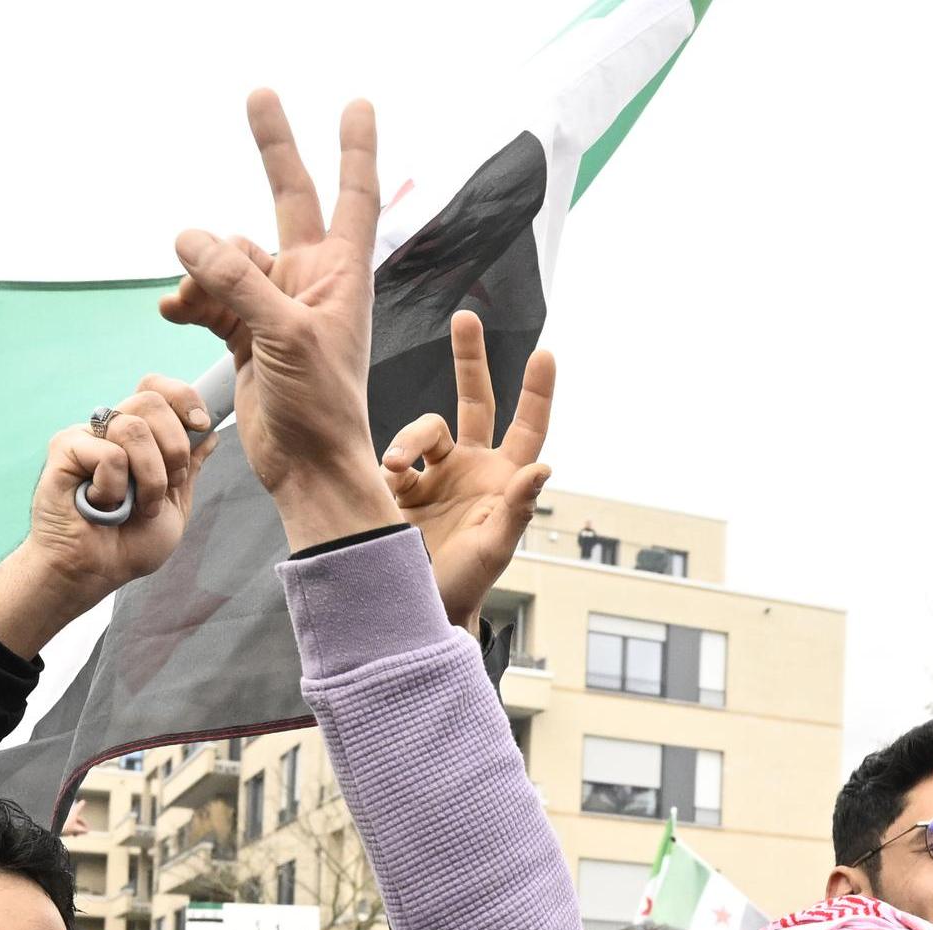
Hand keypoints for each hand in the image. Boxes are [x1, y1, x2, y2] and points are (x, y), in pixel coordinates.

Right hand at [0, 375, 211, 656]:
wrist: (94, 573)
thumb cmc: (128, 546)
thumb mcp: (175, 506)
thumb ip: (189, 469)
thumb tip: (210, 432)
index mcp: (139, 437)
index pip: (160, 390)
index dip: (184, 398)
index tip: (201, 424)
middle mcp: (111, 429)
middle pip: (150, 400)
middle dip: (174, 447)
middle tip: (169, 484)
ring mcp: (87, 436)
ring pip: (133, 428)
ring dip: (149, 477)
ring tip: (136, 505)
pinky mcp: (65, 448)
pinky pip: (109, 454)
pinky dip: (115, 488)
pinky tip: (101, 505)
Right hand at [163, 93, 396, 551]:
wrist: (307, 468)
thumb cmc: (321, 406)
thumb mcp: (283, 335)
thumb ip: (237, 280)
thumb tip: (189, 237)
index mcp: (341, 274)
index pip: (353, 194)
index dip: (354, 147)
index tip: (356, 103)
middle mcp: (313, 280)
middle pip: (289, 199)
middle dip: (272, 150)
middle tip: (258, 93)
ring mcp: (278, 304)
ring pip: (231, 258)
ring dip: (204, 271)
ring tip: (187, 300)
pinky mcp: (249, 332)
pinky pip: (211, 295)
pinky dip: (191, 299)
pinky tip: (175, 311)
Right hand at [385, 310, 555, 632]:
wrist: (417, 608)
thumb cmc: (467, 585)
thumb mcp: (496, 549)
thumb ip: (517, 508)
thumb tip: (542, 466)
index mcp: (505, 480)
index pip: (529, 426)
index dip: (537, 391)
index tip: (545, 352)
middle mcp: (473, 468)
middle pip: (475, 401)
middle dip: (469, 360)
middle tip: (464, 319)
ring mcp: (437, 474)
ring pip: (426, 428)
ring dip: (411, 438)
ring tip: (396, 466)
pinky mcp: (403, 484)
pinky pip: (397, 455)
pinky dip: (392, 461)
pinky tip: (387, 480)